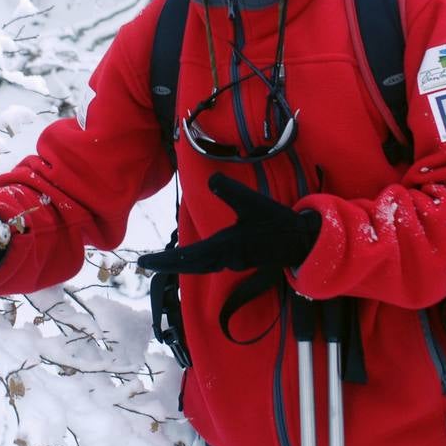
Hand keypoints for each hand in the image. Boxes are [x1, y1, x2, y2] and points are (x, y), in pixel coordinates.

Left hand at [138, 173, 320, 273]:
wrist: (301, 243)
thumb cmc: (276, 223)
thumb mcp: (253, 202)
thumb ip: (230, 190)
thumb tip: (211, 178)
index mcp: (225, 246)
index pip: (187, 257)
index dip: (165, 260)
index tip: (144, 262)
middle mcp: (225, 258)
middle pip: (190, 265)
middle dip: (167, 264)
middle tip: (145, 264)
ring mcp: (233, 262)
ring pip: (200, 266)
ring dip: (181, 264)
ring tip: (163, 262)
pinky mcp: (240, 260)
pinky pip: (211, 264)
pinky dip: (196, 262)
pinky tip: (194, 259)